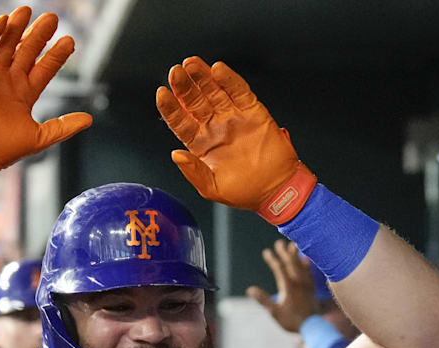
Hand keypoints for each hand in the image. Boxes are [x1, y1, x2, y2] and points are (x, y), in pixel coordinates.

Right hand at [0, 6, 92, 187]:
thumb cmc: (4, 150)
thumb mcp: (39, 137)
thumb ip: (63, 127)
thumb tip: (89, 119)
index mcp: (25, 94)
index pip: (45, 68)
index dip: (56, 54)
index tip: (70, 41)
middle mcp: (9, 81)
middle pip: (26, 51)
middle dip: (39, 35)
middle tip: (52, 18)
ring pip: (6, 46)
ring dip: (16, 29)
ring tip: (27, 11)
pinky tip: (3, 22)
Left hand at [156, 57, 315, 222]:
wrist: (277, 190)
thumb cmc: (245, 192)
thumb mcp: (213, 188)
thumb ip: (194, 172)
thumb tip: (176, 155)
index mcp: (201, 144)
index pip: (180, 121)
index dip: (170, 108)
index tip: (161, 94)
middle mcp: (215, 127)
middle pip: (195, 101)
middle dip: (184, 86)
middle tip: (176, 72)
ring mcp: (234, 117)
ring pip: (214, 91)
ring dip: (203, 77)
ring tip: (192, 64)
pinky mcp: (253, 112)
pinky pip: (239, 91)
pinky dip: (229, 80)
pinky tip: (218, 70)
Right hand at [247, 240, 319, 332]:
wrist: (312, 327)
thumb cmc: (292, 321)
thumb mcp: (274, 312)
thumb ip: (263, 300)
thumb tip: (250, 289)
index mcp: (288, 286)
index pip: (279, 268)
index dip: (273, 259)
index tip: (267, 252)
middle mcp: (298, 282)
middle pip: (291, 263)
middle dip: (284, 252)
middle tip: (279, 243)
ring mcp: (306, 284)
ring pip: (301, 265)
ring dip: (296, 255)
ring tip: (293, 245)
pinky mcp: (311, 288)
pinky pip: (309, 272)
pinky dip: (306, 264)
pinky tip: (306, 259)